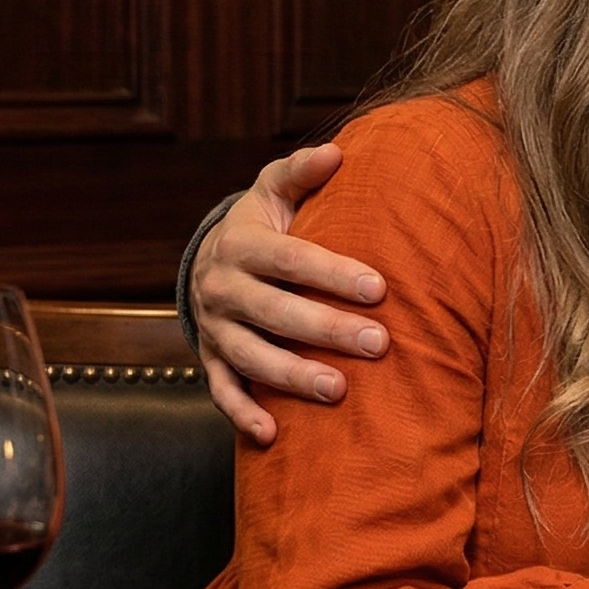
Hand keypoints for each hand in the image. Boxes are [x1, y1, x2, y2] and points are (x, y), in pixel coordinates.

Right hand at [190, 144, 389, 442]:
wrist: (209, 260)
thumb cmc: (262, 224)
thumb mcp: (273, 191)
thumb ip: (301, 172)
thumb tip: (337, 151)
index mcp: (241, 244)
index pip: (289, 260)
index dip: (332, 274)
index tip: (379, 289)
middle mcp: (222, 287)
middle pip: (274, 312)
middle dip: (326, 330)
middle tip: (378, 344)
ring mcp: (214, 328)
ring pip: (250, 356)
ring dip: (291, 376)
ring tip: (338, 390)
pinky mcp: (210, 358)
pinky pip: (222, 390)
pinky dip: (243, 413)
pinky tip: (272, 436)